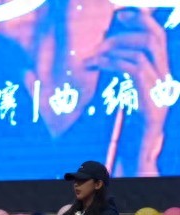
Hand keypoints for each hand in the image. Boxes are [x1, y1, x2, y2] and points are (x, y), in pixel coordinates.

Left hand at [84, 8, 169, 174]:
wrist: (134, 160)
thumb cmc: (123, 131)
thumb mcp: (119, 98)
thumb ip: (116, 77)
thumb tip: (93, 59)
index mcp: (158, 76)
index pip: (155, 38)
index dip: (140, 21)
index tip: (118, 14)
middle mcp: (165, 80)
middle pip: (154, 37)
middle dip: (129, 26)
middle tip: (103, 26)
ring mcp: (160, 91)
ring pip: (143, 50)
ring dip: (113, 47)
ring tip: (89, 54)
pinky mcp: (151, 102)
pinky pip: (133, 69)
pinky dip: (113, 62)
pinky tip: (95, 64)